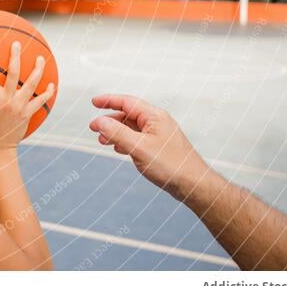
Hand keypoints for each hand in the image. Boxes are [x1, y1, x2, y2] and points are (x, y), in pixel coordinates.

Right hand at [0, 40, 54, 151]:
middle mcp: (8, 100)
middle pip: (15, 73)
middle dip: (16, 56)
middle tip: (16, 43)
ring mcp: (20, 106)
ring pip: (32, 84)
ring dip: (38, 70)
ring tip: (41, 58)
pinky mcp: (28, 114)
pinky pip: (41, 101)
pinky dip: (48, 92)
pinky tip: (52, 84)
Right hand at [89, 94, 210, 201]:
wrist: (193, 185)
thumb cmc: (171, 166)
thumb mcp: (139, 148)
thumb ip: (117, 133)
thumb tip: (99, 121)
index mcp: (154, 116)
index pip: (127, 102)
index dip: (109, 100)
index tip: (93, 102)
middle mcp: (157, 122)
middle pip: (128, 115)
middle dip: (109, 120)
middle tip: (93, 128)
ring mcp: (158, 135)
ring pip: (132, 128)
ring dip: (116, 133)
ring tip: (102, 141)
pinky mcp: (159, 147)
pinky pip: (137, 139)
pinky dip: (125, 141)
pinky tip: (118, 149)